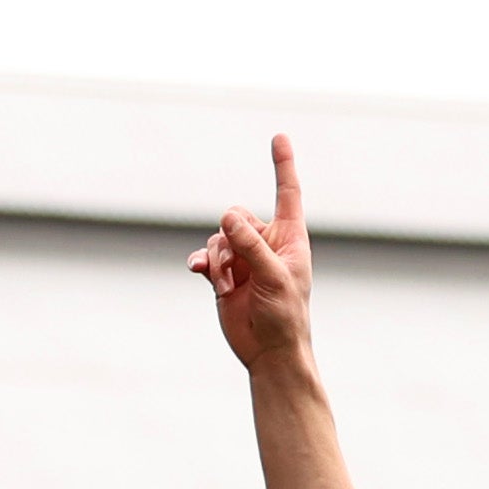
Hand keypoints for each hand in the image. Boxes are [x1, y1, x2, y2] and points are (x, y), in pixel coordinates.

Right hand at [193, 134, 315, 371]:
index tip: (279, 136)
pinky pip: (205, 255)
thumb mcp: (273, 277)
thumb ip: (251, 245)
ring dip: (218, 258)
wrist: (268, 351)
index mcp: (290, 238)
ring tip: (227, 285)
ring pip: (218, 236)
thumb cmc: (285, 316)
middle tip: (239, 268)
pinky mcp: (224, 274)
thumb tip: (227, 216)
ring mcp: (244, 258)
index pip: (287, 193)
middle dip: (231, 237)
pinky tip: (199, 272)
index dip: (282, 165)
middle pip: (237, 216)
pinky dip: (202, 262)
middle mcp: (266, 243)